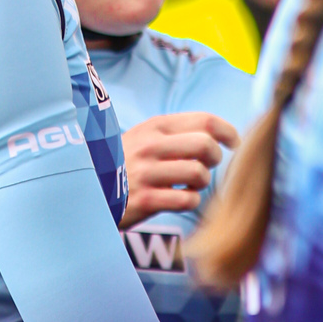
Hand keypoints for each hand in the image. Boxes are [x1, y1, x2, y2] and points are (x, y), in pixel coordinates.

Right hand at [119, 112, 239, 230]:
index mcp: (154, 126)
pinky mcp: (145, 200)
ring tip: (189, 183)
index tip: (234, 142)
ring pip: (199, 174)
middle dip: (215, 157)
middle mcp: (151, 146)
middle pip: (205, 145)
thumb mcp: (144, 137)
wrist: (88, 187)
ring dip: (202, 182)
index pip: (204, 120)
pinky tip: (180, 198)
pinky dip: (190, 200)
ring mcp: (147, 173)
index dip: (227, 131)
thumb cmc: (125, 162)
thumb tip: (216, 134)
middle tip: (207, 164)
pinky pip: (187, 200)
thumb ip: (176, 133)